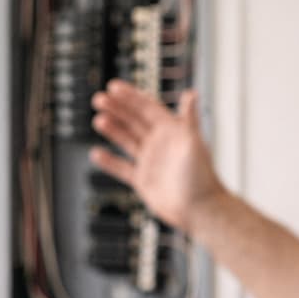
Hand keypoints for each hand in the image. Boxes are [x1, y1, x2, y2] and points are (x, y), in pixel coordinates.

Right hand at [90, 80, 225, 232]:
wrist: (200, 210)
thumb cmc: (202, 178)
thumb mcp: (194, 143)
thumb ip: (189, 118)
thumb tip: (191, 93)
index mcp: (172, 131)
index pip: (147, 108)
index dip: (130, 97)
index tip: (113, 87)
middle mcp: (160, 144)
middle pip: (134, 120)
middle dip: (116, 109)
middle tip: (98, 99)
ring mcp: (151, 162)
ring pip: (127, 140)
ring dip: (113, 130)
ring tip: (98, 120)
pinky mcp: (144, 180)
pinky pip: (122, 168)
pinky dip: (109, 161)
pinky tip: (96, 153)